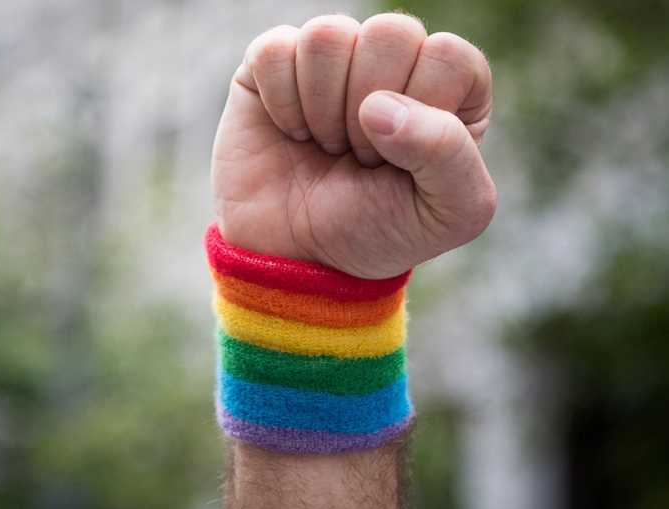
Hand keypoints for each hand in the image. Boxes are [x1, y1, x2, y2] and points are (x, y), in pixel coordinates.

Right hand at [212, 13, 495, 278]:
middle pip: (390, 32)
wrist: (298, 260)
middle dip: (367, 110)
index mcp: (451, 86)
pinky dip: (280, 103)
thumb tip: (379, 106)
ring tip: (326, 144)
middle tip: (359, 155)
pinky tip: (291, 131)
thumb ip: (450, 155)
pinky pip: (275, 50)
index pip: (448, 56)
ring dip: (322, 108)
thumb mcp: (448, 214)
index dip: (420, 113)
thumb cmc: (378, 232)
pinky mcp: (274, 63)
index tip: (398, 162)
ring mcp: (333, 57)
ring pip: (328, 34)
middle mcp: (395, 59)